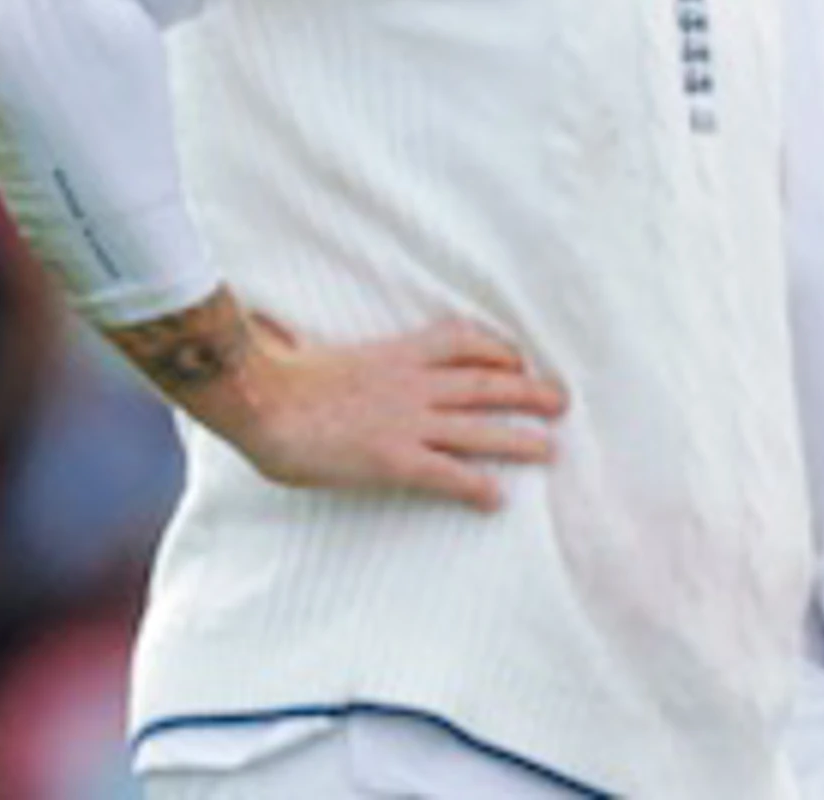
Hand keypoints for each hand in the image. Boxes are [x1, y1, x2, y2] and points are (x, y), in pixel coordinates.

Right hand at [116, 293, 565, 509]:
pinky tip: (497, 499)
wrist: (260, 400)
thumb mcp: (302, 345)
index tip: (519, 358)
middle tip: (562, 401)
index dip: (497, 349)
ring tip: (552, 449)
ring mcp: (408, 422)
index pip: (463, 341)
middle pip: (488, 384)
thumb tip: (272, 324)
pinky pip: (449, 474)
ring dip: (521, 439)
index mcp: (395, 354)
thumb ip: (308, 337)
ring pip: (481, 429)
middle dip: (530, 392)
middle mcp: (414, 385)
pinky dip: (477, 486)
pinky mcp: (395, 459)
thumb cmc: (271, 375)